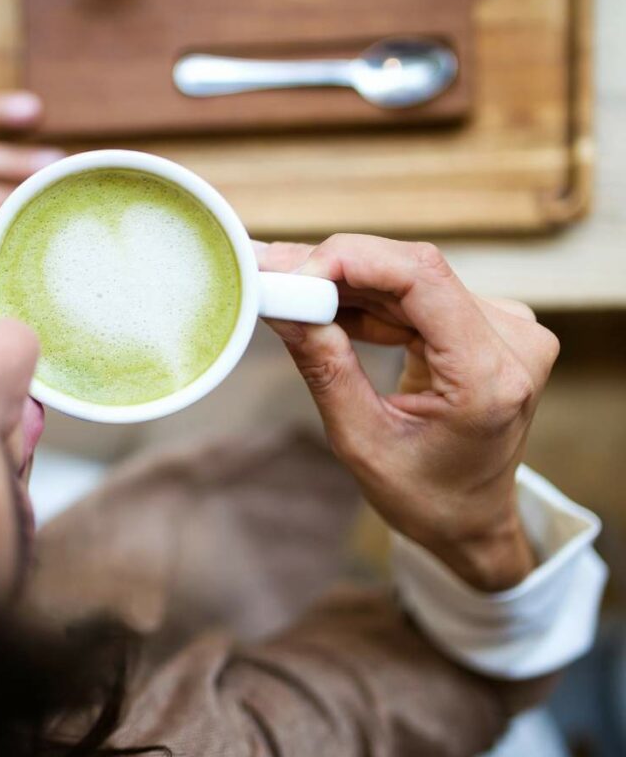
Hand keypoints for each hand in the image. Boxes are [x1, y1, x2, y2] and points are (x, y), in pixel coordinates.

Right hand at [258, 235, 560, 591]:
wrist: (472, 520)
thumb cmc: (423, 496)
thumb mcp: (361, 440)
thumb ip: (325, 367)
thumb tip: (284, 306)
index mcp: (488, 375)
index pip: (422, 278)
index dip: (351, 260)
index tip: (291, 274)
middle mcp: (511, 340)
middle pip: (411, 271)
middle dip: (334, 269)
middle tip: (269, 273)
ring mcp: (505, 328)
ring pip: (408, 277)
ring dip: (343, 282)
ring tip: (286, 291)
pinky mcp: (486, 325)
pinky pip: (415, 294)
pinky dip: (365, 298)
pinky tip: (322, 304)